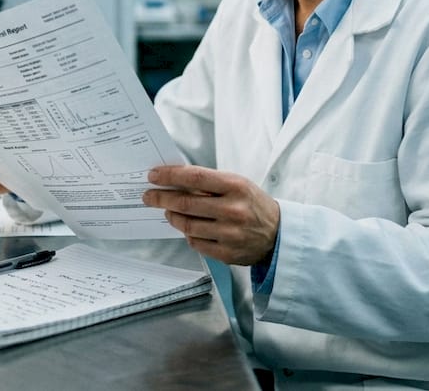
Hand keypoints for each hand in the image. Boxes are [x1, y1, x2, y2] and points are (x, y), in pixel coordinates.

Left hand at [142, 165, 279, 265]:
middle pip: (185, 203)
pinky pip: (196, 242)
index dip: (169, 176)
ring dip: (172, 217)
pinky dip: (187, 234)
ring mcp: (230, 234)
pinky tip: (188, 227)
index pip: (194, 178)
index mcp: (236, 186)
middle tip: (149, 196)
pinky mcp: (227, 253)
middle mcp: (233, 210)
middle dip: (161, 198)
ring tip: (168, 211)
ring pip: (187, 225)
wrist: (279, 234)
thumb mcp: (238, 184)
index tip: (153, 175)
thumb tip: (174, 181)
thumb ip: (209, 183)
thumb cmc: (253, 204)